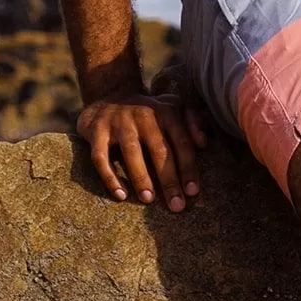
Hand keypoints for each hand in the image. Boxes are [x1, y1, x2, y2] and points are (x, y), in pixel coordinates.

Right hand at [76, 87, 206, 211]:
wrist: (109, 95)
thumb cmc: (150, 111)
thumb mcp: (174, 107)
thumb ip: (193, 121)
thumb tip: (203, 143)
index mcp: (166, 111)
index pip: (181, 142)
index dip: (188, 168)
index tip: (192, 192)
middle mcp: (144, 115)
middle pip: (159, 150)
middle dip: (169, 179)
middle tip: (176, 205)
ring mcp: (119, 122)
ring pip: (131, 152)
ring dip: (141, 177)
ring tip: (148, 200)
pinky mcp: (97, 131)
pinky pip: (101, 157)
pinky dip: (110, 177)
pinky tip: (120, 195)